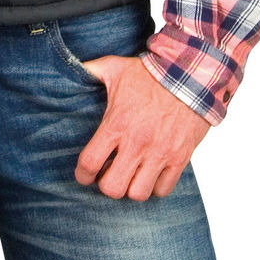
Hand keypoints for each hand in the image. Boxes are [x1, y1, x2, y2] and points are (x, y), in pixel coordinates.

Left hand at [73, 55, 210, 200]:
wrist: (189, 74)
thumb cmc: (150, 73)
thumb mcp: (114, 68)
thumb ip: (91, 70)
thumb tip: (70, 66)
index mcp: (116, 125)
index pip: (90, 163)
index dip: (82, 175)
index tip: (84, 175)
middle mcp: (136, 143)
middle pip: (112, 187)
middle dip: (107, 185)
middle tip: (109, 175)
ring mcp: (159, 153)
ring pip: (138, 194)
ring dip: (131, 188)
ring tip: (130, 176)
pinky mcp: (179, 158)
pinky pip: (163, 189)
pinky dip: (155, 187)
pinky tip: (151, 174)